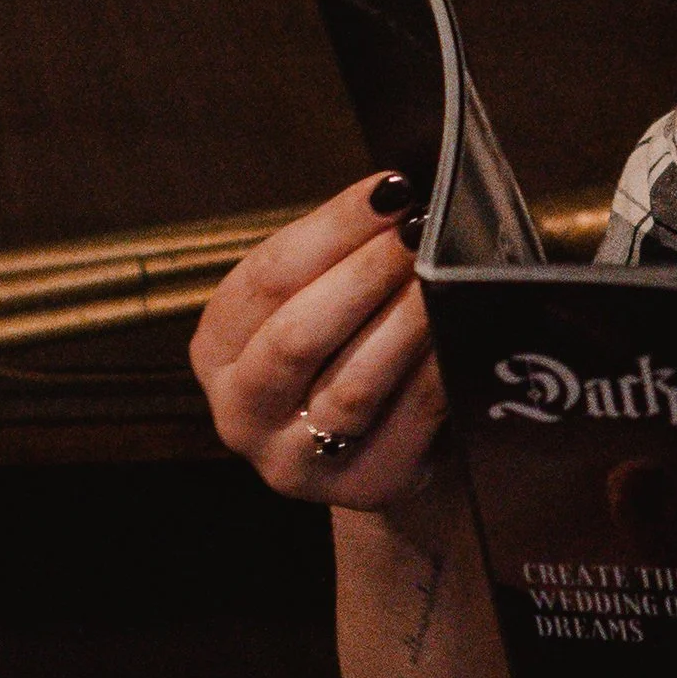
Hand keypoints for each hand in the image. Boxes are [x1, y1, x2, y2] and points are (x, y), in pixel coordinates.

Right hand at [190, 177, 447, 514]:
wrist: (373, 449)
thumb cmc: (342, 350)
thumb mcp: (314, 302)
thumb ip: (338, 257)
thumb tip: (397, 197)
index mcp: (216, 350)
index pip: (266, 280)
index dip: (331, 229)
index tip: (387, 190)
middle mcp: (241, 412)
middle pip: (298, 337)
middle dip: (364, 275)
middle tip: (417, 232)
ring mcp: (297, 462)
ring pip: (352, 385)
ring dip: (403, 323)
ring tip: (442, 276)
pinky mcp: (363, 487)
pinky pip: (409, 421)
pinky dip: (437, 370)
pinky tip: (460, 331)